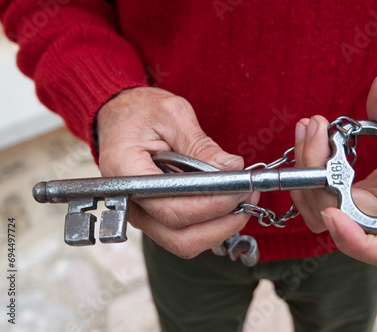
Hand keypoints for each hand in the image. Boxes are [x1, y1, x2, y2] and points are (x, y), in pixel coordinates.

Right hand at [96, 87, 258, 257]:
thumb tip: (232, 168)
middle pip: (178, 237)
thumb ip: (201, 145)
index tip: (239, 188)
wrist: (120, 116)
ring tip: (243, 199)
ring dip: (220, 227)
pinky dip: (211, 224)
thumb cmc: (141, 112)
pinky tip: (228, 202)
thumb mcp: (173, 115)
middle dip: (221, 223)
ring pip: (184, 242)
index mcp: (124, 171)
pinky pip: (185, 233)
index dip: (210, 205)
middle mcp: (128, 201)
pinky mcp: (154, 217)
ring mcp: (141, 213)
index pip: (170, 207)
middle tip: (248, 197)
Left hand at [291, 71, 376, 270]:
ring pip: (325, 208)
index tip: (332, 212)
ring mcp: (374, 207)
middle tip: (315, 132)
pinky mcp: (363, 193)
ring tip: (312, 127)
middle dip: (315, 181)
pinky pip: (329, 190)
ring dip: (308, 170)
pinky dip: (315, 164)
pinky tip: (315, 133)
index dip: (354, 240)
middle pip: (340, 222)